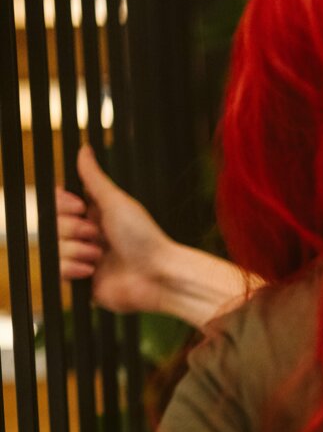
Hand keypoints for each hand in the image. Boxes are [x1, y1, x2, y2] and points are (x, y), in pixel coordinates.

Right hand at [57, 145, 175, 313]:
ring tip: (101, 255)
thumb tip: (83, 149)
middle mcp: (87, 236)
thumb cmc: (143, 237)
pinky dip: (72, 269)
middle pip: (55, 225)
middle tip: (98, 235)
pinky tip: (92, 271)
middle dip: (76, 229)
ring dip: (78, 250)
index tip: (79, 206)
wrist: (157, 275)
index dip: (63, 205)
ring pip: (55, 248)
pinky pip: (58, 272)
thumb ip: (94, 177)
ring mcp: (84, 259)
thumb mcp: (115, 202)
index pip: (59, 204)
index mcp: (94, 215)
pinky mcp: (82, 282)